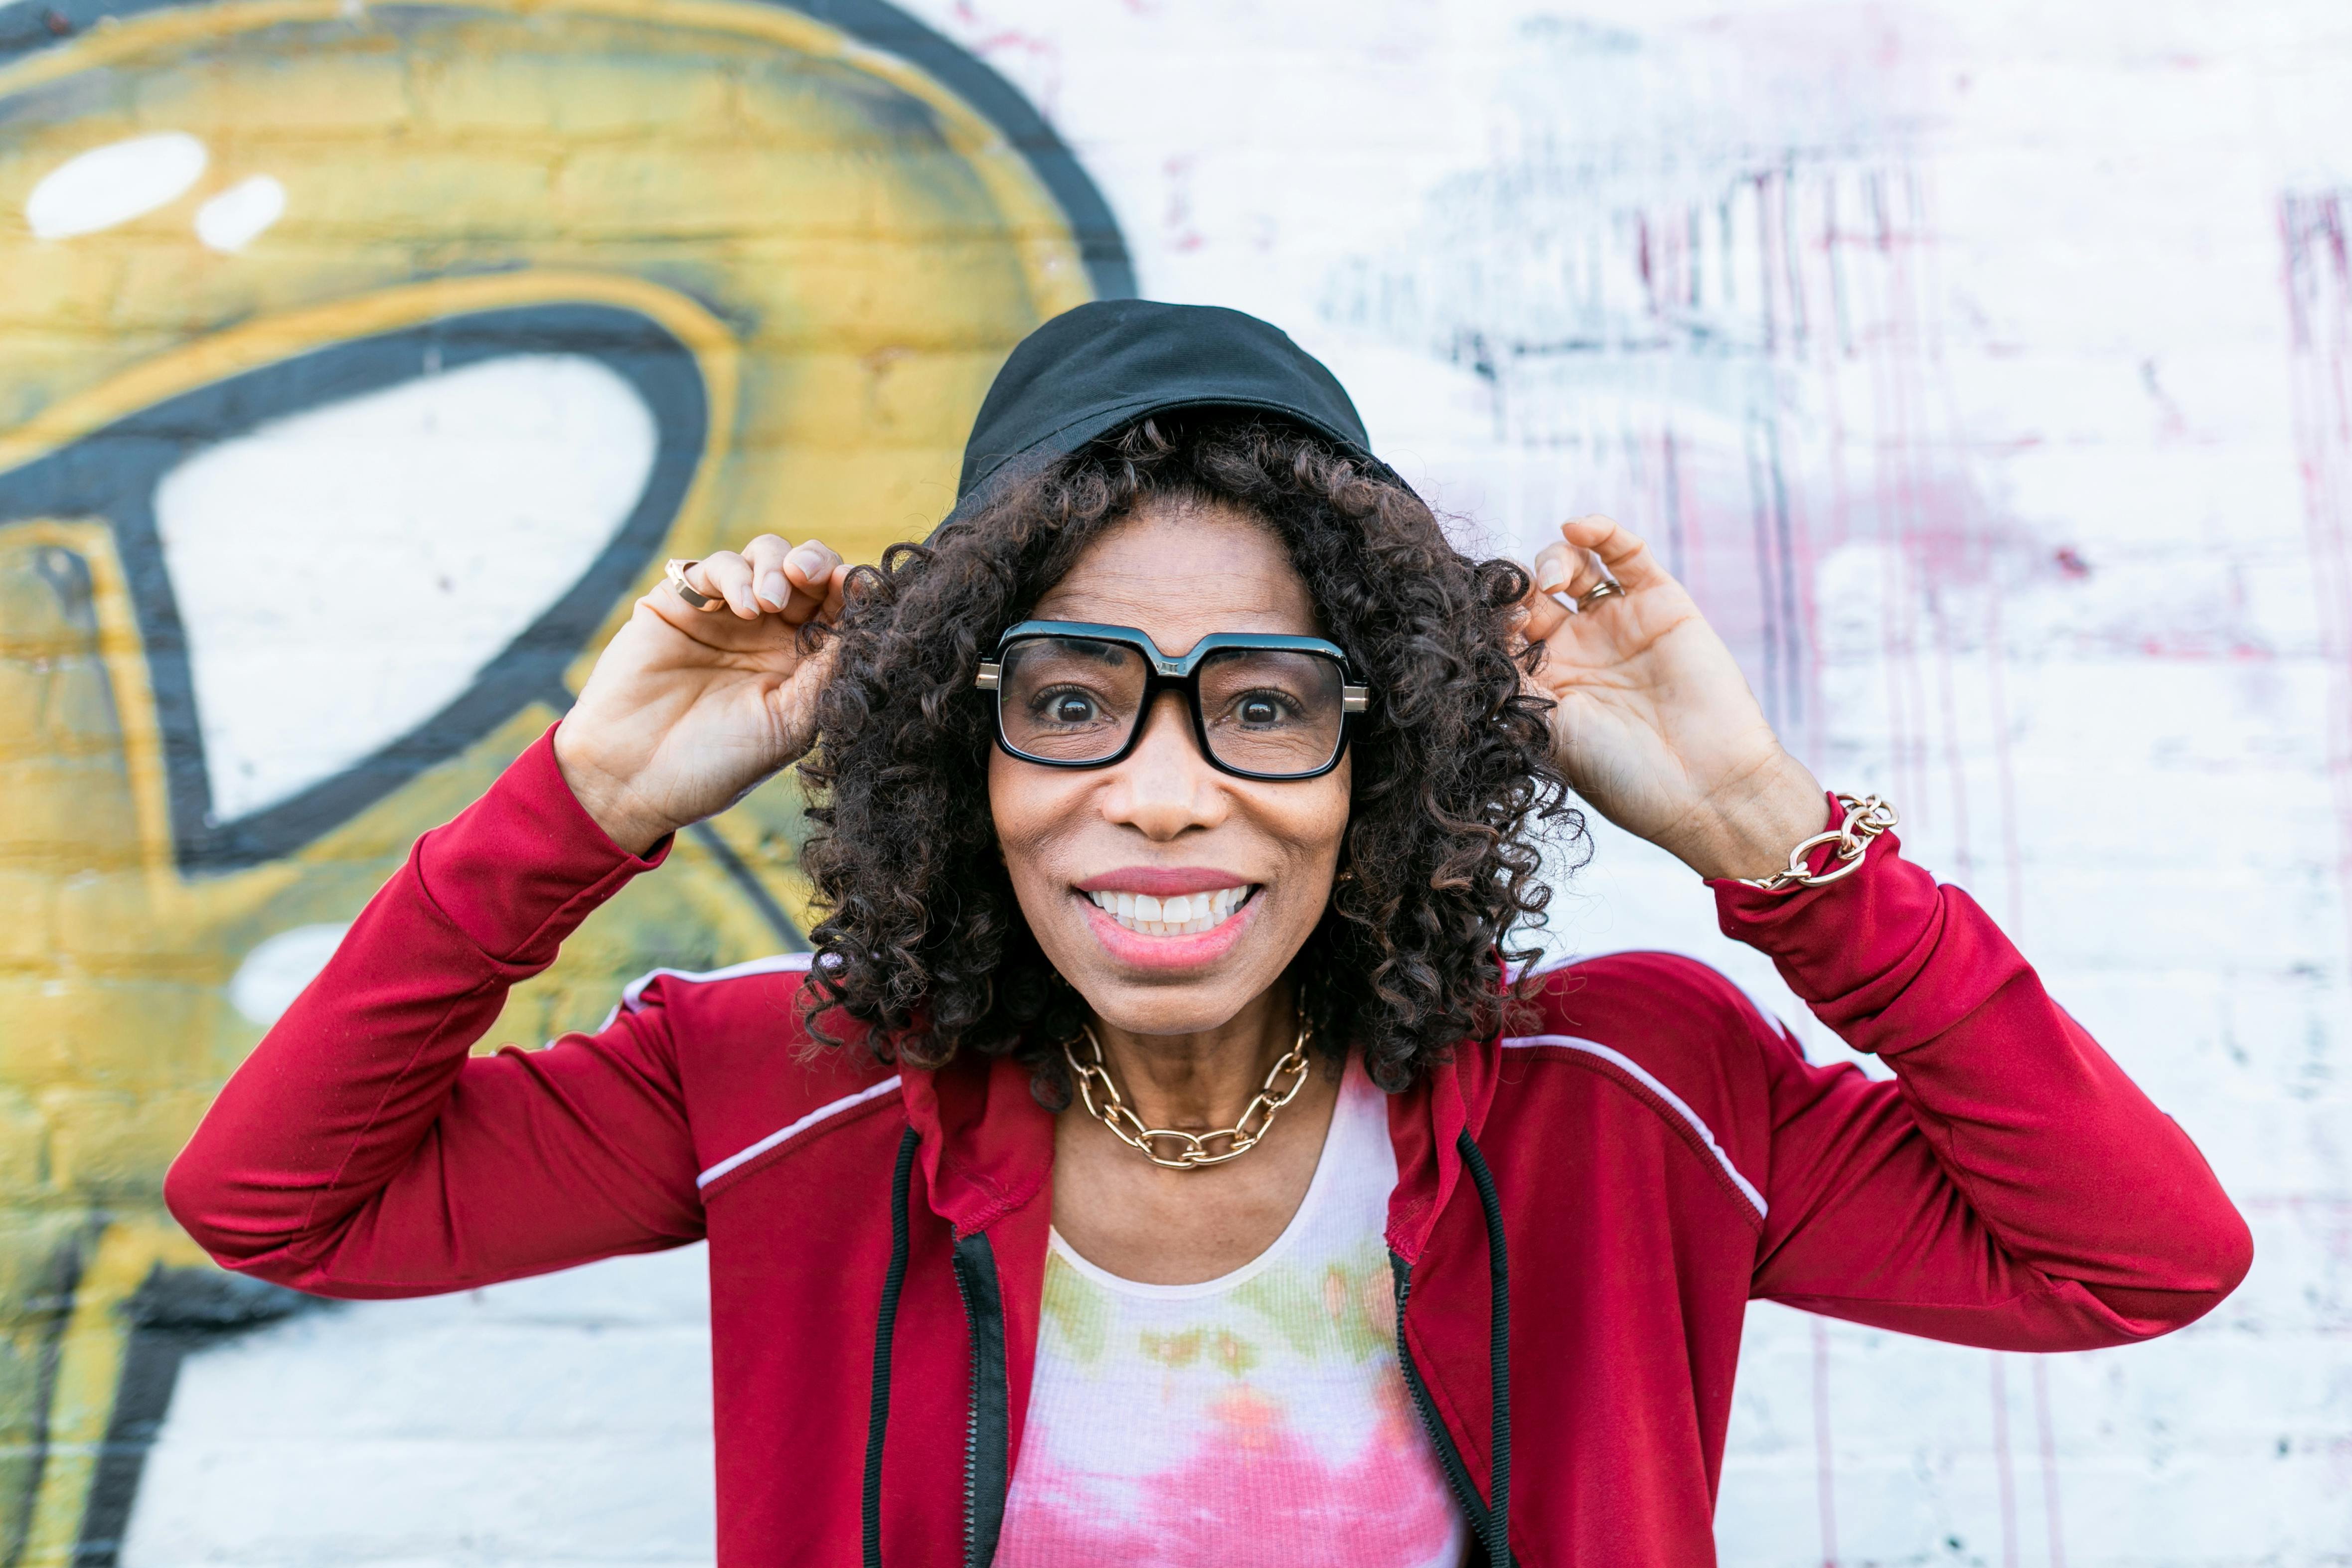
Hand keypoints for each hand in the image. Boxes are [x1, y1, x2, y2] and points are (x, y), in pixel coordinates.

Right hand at [553, 536, 847, 854]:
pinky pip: (714, 566)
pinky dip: (735, 575)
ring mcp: (725, 613)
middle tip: (809, 576)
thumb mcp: (789, 724)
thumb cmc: (716, 764)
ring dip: (775, 566)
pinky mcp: (680, 601)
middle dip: (814, 562)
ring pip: (765, 555)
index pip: (840, 607)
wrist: (633, 778)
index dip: (852, 589)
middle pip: (807, 568)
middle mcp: (770, 631)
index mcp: (804, 661)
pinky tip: (742, 606)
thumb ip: (827, 671)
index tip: (858, 587)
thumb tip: (868, 623)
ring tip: (770, 601)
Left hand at [1517, 514, 1827, 880]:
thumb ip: (1513, 675)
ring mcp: (1618, 623)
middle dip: (1516, 585)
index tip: (1482, 618)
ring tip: (1550, 578)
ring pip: (1574, 566)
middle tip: (1515, 602)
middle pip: (1532, 593)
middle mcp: (1577, 648)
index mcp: (1543, 681)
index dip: (1489, 615)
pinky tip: (1579, 527)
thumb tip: (1478, 634)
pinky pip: (1626, 554)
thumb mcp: (1545, 728)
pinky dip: (1602, 532)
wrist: (1703, 787)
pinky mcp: (1661, 602)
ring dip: (1552, 558)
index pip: (1503, 630)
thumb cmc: (1619, 772)